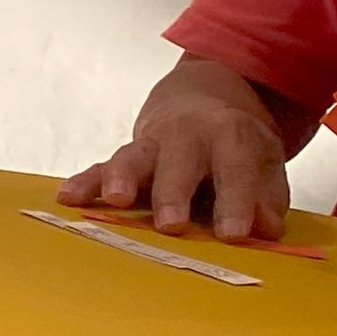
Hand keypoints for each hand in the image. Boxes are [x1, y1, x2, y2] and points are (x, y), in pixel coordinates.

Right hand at [60, 60, 291, 239]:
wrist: (198, 100)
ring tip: (117, 200)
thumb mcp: (263, 159)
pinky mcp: (124, 155)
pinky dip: (86, 181)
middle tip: (171, 226)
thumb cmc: (234, 144)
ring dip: (123, 178)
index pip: (234, 169)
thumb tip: (266, 229)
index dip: (236, 202)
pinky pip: (100, 167)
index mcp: (229, 134)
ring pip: (133, 158)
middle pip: (178, 163)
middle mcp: (186, 135)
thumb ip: (267, 195)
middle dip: (173, 193)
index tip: (233, 235)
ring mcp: (150, 144)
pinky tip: (69, 197)